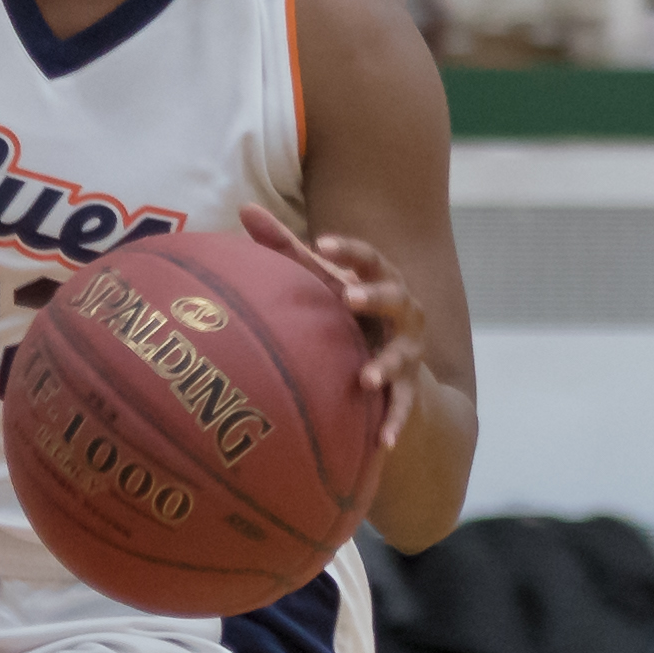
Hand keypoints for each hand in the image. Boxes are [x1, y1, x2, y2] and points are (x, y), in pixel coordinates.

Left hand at [242, 204, 428, 452]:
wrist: (392, 354)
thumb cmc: (343, 307)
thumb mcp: (319, 279)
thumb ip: (284, 246)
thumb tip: (245, 208)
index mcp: (378, 280)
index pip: (368, 258)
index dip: (348, 251)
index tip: (321, 244)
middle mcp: (401, 310)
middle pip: (395, 298)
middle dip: (375, 297)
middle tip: (350, 298)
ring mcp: (408, 349)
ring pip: (403, 355)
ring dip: (386, 365)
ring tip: (366, 380)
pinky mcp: (408, 386)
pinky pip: (404, 405)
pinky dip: (395, 422)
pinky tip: (383, 443)